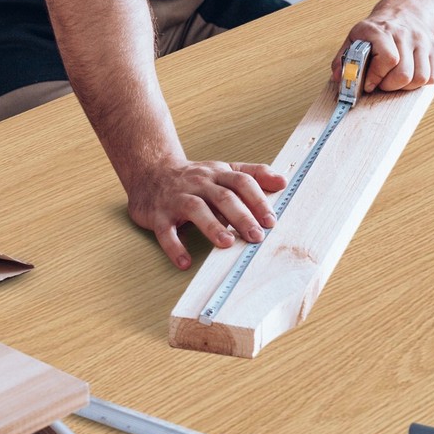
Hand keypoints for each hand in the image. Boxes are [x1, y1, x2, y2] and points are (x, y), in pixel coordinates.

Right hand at [126, 157, 286, 269]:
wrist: (149, 171)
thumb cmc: (195, 178)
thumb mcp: (223, 170)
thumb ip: (253, 174)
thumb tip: (283, 181)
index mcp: (217, 173)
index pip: (241, 182)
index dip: (257, 200)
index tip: (271, 220)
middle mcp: (198, 183)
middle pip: (222, 196)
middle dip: (241, 216)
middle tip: (256, 236)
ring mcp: (177, 198)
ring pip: (195, 209)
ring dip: (212, 226)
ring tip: (226, 243)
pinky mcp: (158, 215)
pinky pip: (166, 231)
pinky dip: (175, 247)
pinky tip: (185, 262)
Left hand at [332, 5, 433, 92]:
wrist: (404, 12)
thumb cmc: (376, 30)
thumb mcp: (354, 38)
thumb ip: (343, 59)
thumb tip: (339, 77)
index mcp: (379, 30)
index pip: (388, 59)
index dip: (376, 77)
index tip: (369, 84)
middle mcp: (403, 33)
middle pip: (404, 73)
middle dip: (390, 85)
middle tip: (382, 82)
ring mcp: (421, 41)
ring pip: (420, 77)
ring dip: (406, 86)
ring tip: (395, 80)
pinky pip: (432, 76)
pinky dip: (420, 83)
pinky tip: (409, 77)